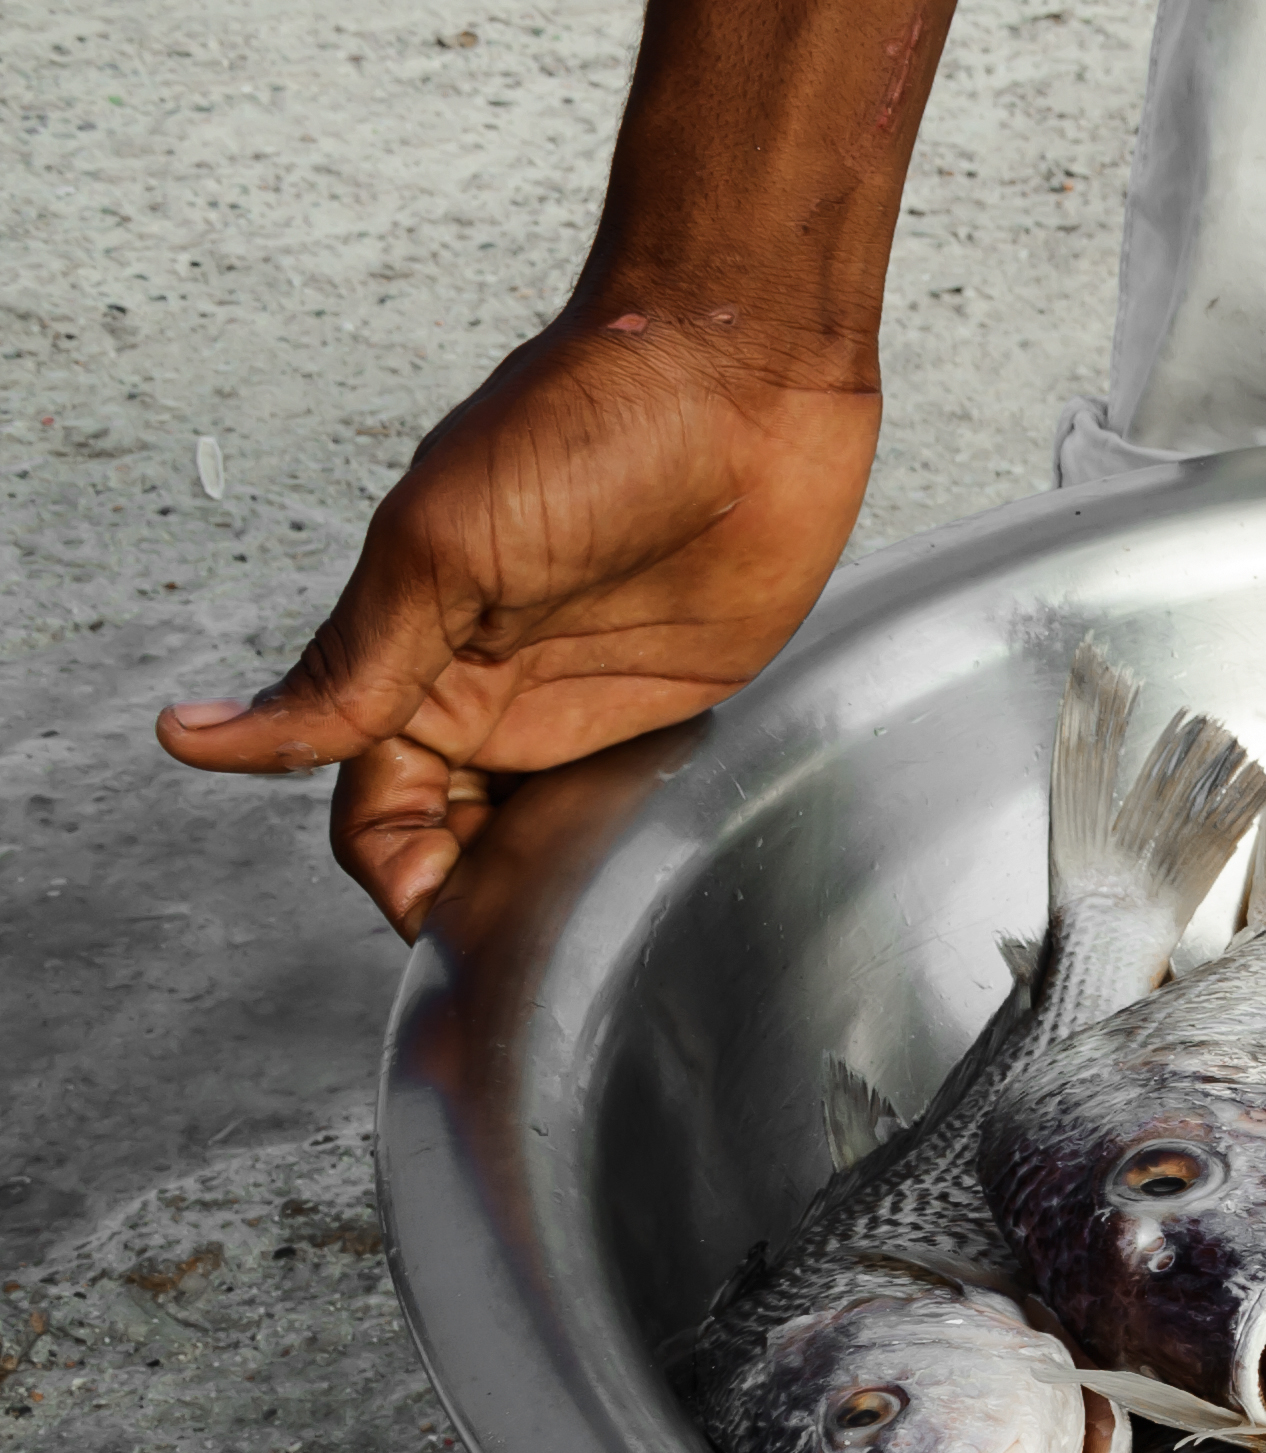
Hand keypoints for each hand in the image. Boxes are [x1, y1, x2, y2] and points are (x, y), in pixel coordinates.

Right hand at [156, 314, 880, 937]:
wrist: (742, 379)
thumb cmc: (591, 424)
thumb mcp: (443, 551)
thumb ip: (351, 669)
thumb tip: (200, 740)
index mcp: (412, 659)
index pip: (369, 807)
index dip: (389, 870)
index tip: (430, 913)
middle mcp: (486, 689)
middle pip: (445, 838)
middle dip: (467, 899)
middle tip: (519, 937)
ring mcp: (579, 702)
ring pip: (531, 833)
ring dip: (539, 884)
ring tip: (576, 924)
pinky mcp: (669, 706)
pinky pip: (622, 799)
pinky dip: (615, 847)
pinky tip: (632, 877)